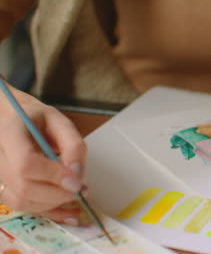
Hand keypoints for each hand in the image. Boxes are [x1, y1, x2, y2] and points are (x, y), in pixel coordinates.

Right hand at [0, 89, 85, 224]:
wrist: (13, 120)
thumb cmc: (38, 119)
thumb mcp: (61, 122)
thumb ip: (73, 145)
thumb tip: (76, 175)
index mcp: (10, 133)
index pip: (26, 163)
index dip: (53, 176)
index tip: (77, 181)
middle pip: (24, 187)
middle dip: (58, 194)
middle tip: (80, 189)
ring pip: (21, 201)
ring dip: (53, 203)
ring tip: (74, 192)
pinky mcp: (3, 186)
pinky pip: (22, 206)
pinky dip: (47, 211)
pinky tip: (67, 212)